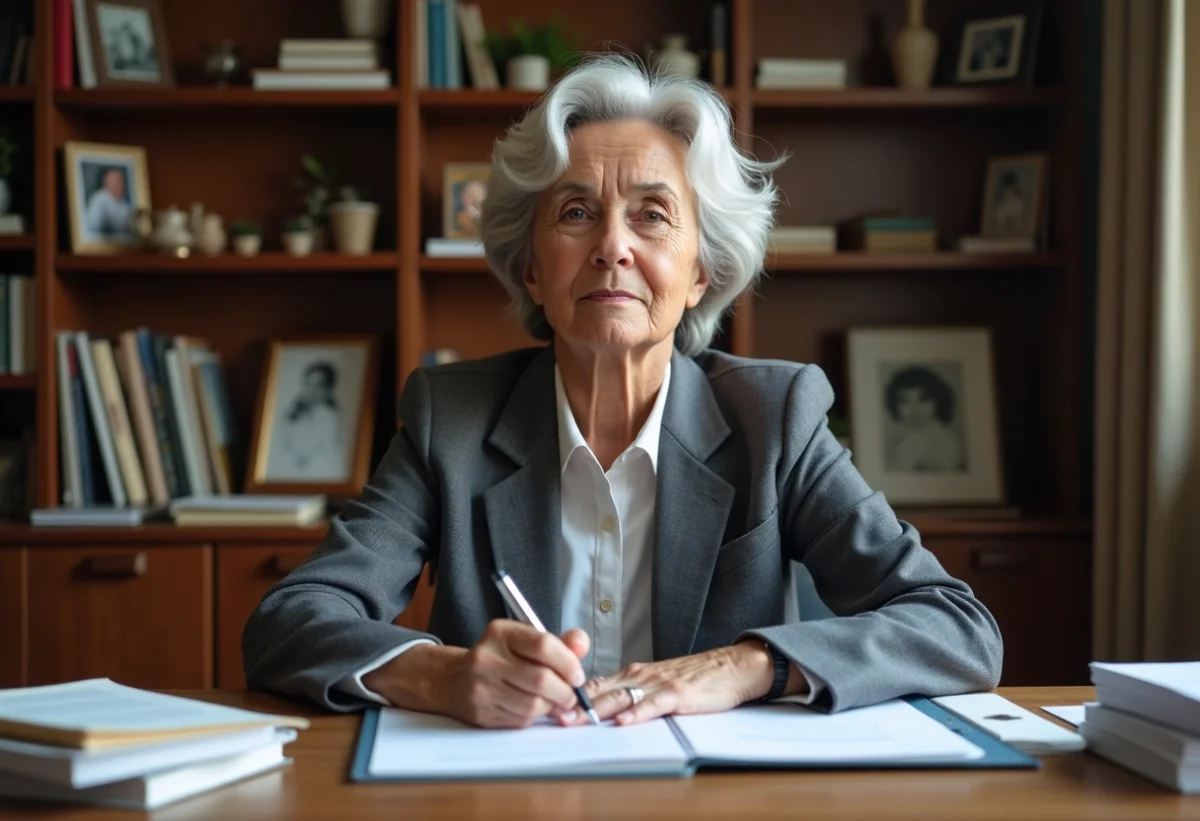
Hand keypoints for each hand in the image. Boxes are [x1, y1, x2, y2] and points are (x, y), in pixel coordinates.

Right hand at [442, 621, 589, 728]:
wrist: (453, 680)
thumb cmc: (499, 658)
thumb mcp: (524, 641)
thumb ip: (558, 642)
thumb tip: (581, 643)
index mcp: (501, 633)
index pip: (543, 645)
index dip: (568, 662)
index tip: (577, 674)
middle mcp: (487, 658)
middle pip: (541, 679)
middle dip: (565, 691)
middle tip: (571, 694)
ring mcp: (481, 687)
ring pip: (533, 704)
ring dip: (551, 706)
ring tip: (552, 701)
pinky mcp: (481, 713)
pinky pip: (521, 720)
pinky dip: (534, 716)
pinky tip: (531, 707)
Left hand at [563, 641, 798, 726]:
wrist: (728, 667)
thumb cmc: (693, 678)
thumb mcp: (655, 683)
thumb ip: (631, 693)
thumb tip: (602, 709)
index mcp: (633, 674)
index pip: (595, 685)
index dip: (571, 697)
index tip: (548, 706)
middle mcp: (640, 676)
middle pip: (601, 691)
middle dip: (574, 705)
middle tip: (550, 715)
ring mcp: (658, 684)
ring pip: (621, 696)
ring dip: (596, 710)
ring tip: (575, 720)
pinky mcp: (678, 694)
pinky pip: (653, 704)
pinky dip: (637, 713)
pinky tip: (624, 722)